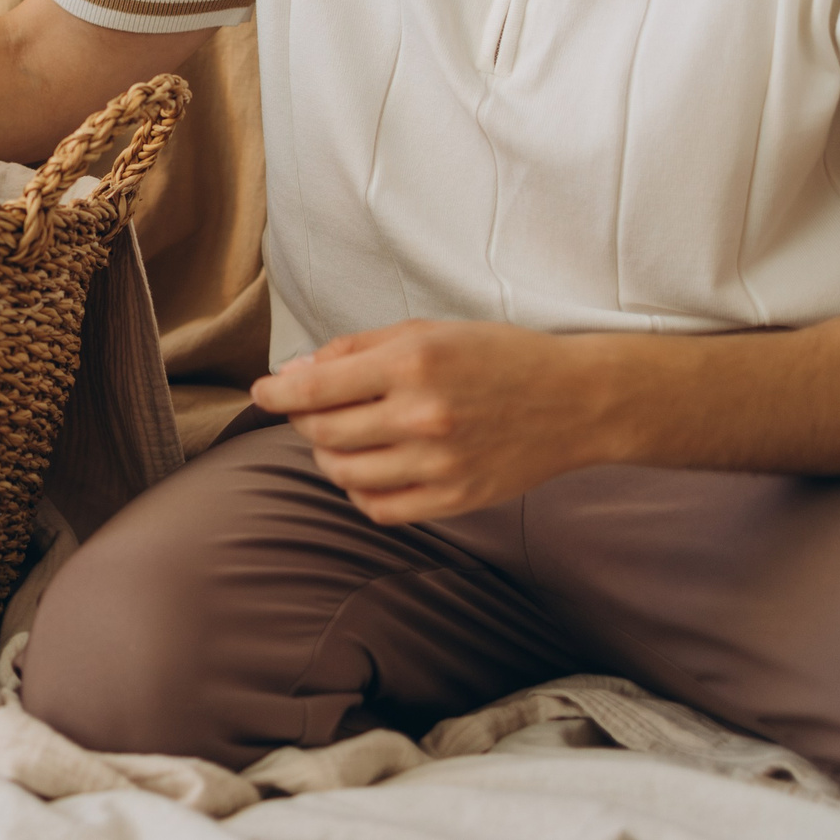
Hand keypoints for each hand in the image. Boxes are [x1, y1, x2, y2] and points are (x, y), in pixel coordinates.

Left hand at [250, 320, 614, 523]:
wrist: (576, 401)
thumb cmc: (495, 357)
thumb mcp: (425, 332)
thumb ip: (354, 350)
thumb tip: (292, 375)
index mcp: (411, 364)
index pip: (313, 389)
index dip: (275, 394)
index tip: (263, 393)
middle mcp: (422, 416)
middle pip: (323, 433)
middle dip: (303, 421)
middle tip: (312, 410)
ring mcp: (440, 464)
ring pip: (343, 473)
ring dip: (327, 456)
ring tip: (341, 439)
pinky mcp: (457, 499)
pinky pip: (380, 508)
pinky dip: (359, 490)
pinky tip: (367, 469)